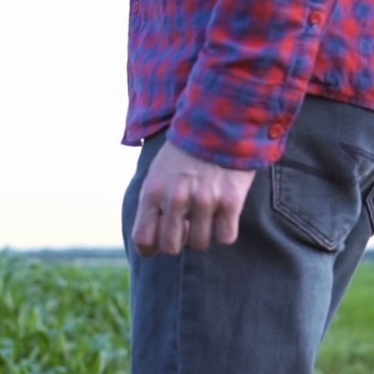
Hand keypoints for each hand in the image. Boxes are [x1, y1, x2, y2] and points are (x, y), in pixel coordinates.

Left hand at [132, 142, 256, 256]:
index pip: (142, 238)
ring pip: (199, 244)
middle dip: (177, 243)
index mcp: (153, 192)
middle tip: (185, 230)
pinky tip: (223, 217)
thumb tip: (151, 237)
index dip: (149, 249)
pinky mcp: (230, 201)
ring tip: (205, 219)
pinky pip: (225, 236)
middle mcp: (175, 199)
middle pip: (171, 247)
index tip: (156, 248)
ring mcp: (204, 201)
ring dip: (202, 236)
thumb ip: (152, 202)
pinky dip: (224, 232)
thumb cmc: (184, 153)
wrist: (220, 125)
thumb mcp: (156, 173)